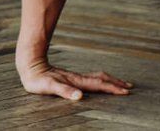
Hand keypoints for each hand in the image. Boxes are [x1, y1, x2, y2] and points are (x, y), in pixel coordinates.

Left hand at [17, 57, 132, 100]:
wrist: (29, 64)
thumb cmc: (37, 78)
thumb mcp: (48, 87)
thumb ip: (64, 91)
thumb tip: (79, 96)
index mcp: (75, 81)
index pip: (98, 85)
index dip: (112, 88)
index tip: (125, 92)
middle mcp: (77, 78)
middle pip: (100, 79)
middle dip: (115, 83)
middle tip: (130, 87)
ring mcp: (74, 77)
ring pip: (96, 77)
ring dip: (109, 80)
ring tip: (120, 83)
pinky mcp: (69, 78)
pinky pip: (89, 78)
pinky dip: (99, 80)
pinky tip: (99, 83)